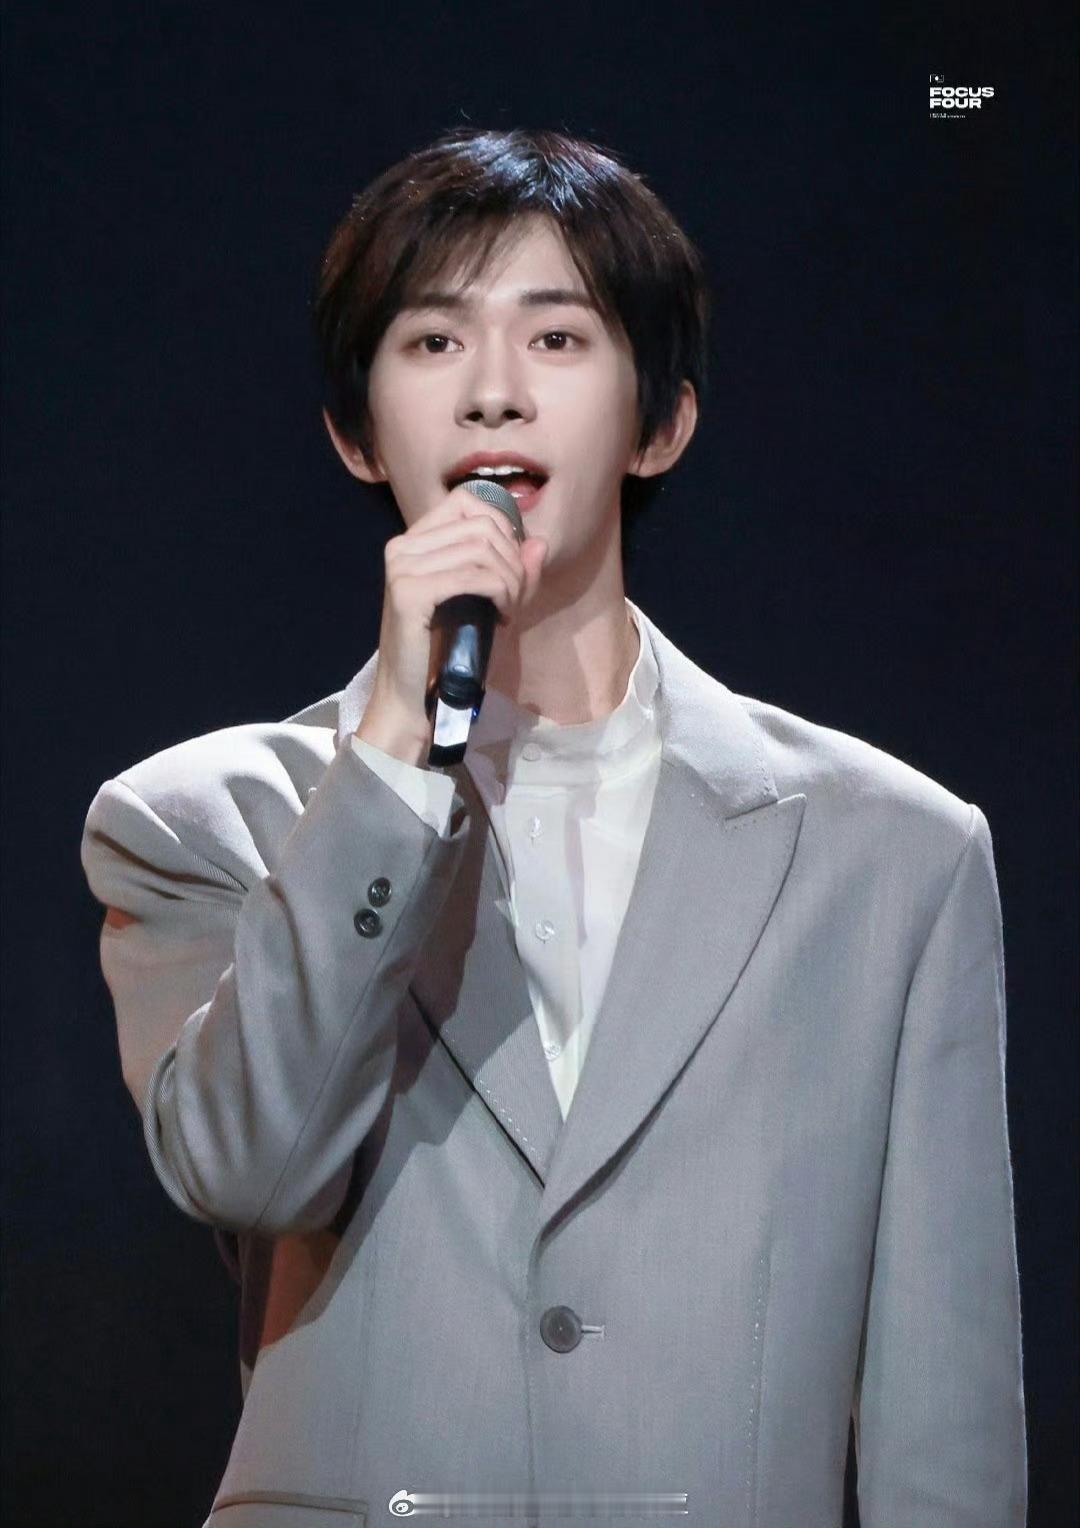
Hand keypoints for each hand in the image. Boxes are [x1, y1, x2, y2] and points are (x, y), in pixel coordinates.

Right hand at [356, 485, 547, 763]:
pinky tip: (501, 617)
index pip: (468, 501)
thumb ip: (515, 573)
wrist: (413, 699)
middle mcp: (402, 546)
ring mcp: (402, 567)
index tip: (511, 566)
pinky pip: (475, 575)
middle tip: (515, 598)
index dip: (503, 526)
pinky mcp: (408, 592)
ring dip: (511, 580)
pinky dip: (501, 593)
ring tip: (509, 609)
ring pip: (483, 549)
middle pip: (482, 525)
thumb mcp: (489, 605)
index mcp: (415, 541)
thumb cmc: (449, 654)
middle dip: (513, 561)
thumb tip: (539, 542)